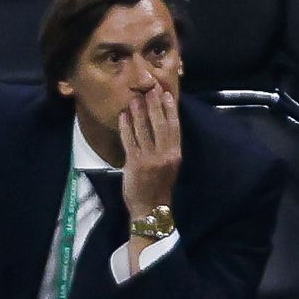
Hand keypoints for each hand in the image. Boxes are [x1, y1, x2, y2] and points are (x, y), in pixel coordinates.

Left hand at [117, 86, 182, 218]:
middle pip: (160, 125)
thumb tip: (159, 126)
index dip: (170, 110)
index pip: (174, 127)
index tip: (167, 94)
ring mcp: (150, 159)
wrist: (150, 208)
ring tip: (134, 99)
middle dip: (154, 106)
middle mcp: (165, 155)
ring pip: (144, 130)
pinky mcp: (134, 163)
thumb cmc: (159, 186)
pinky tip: (122, 116)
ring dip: (138, 113)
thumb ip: (165, 147)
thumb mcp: (168, 165)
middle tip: (150, 89)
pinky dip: (125, 127)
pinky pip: (129, 141)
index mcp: (175, 154)